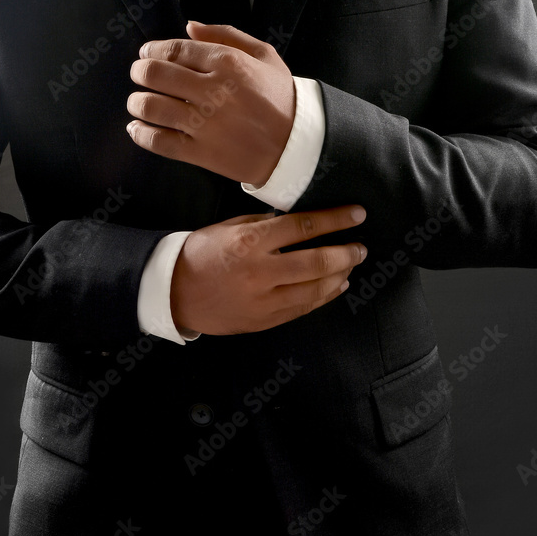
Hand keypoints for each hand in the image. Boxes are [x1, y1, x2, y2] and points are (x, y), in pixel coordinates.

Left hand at [126, 21, 295, 186]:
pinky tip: (136, 128)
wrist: (297, 144)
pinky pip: (159, 141)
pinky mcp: (202, 152)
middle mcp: (213, 91)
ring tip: (138, 102)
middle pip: (154, 75)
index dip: (152, 50)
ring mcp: (206, 124)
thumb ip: (225, 35)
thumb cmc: (280, 98)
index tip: (147, 54)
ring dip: (137, 102)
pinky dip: (141, 134)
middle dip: (139, 72)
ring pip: (151, 107)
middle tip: (139, 74)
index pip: (174, 50)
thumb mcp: (263, 55)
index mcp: (228, 62)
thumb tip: (189, 27)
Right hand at [170, 204, 367, 336]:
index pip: (303, 227)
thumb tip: (299, 221)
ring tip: (351, 265)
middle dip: (345, 252)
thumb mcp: (230, 227)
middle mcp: (260, 272)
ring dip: (339, 275)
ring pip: (314, 288)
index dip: (335, 220)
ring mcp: (263, 300)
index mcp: (250, 242)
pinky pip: (303, 308)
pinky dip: (324, 296)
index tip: (357, 215)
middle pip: (316, 261)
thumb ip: (265, 224)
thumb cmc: (202, 254)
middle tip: (361, 247)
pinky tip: (336, 285)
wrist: (175, 293)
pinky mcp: (264, 320)